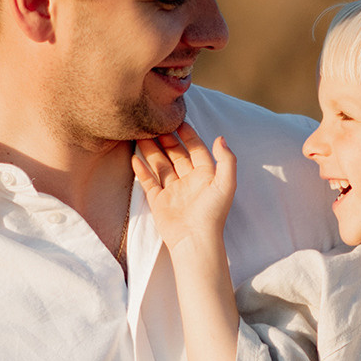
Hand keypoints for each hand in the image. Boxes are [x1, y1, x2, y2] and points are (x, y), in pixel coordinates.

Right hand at [133, 123, 236, 256]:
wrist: (194, 241)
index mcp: (205, 176)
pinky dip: (142, 170)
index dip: (188, 135)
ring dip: (151, 150)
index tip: (177, 120)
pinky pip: (149, 182)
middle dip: (166, 140)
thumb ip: (226, 160)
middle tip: (154, 124)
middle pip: (176, 155)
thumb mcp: (226, 184)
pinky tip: (134, 157)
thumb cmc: (212, 214)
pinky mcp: (158, 201)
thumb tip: (220, 138)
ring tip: (139, 135)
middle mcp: (188, 181)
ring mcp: (172, 191)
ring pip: (160, 165)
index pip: (196, 149)